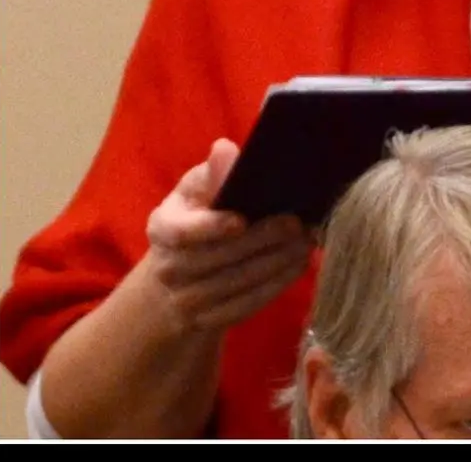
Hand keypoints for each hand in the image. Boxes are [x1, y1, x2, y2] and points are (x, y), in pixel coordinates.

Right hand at [141, 139, 312, 336]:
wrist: (176, 277)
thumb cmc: (195, 218)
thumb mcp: (196, 191)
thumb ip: (213, 173)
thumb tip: (225, 149)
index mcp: (162, 229)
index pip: (182, 233)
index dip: (211, 228)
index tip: (241, 220)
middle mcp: (169, 268)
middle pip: (220, 258)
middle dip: (262, 240)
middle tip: (298, 223)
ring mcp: (187, 299)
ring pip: (237, 283)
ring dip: (277, 262)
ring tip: (308, 241)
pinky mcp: (209, 321)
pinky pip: (246, 305)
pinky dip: (276, 284)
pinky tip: (299, 264)